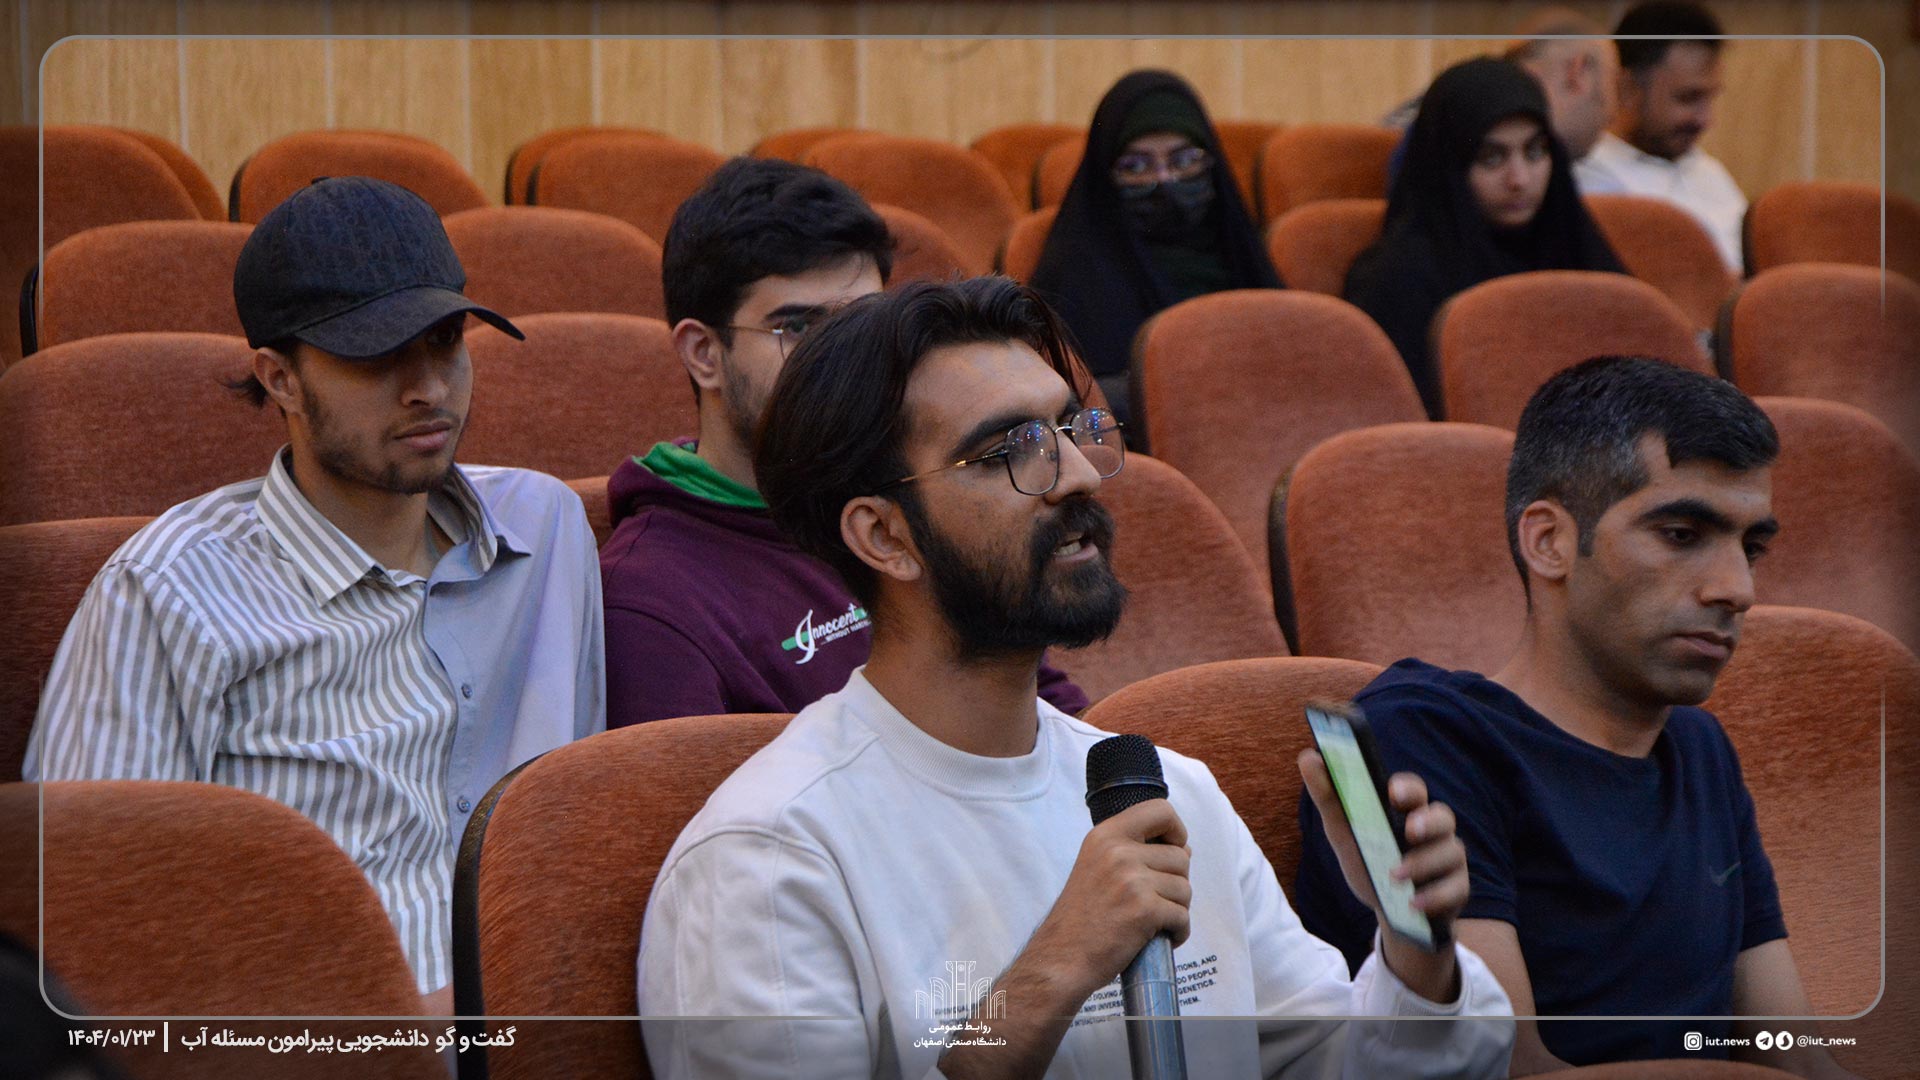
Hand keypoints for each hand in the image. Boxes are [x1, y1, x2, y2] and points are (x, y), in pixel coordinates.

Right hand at [1025, 798, 1191, 1001]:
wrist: (1061, 958)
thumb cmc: (1082, 918)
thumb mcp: (1098, 867)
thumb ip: (1135, 852)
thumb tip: (1185, 849)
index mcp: (1106, 835)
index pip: (1160, 810)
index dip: (1176, 830)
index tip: (1170, 851)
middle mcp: (1118, 851)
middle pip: (1181, 857)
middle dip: (1176, 884)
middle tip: (1153, 903)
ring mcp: (1132, 880)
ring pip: (1185, 889)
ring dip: (1176, 910)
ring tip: (1153, 922)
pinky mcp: (1144, 909)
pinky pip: (1182, 916)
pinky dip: (1178, 932)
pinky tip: (1160, 938)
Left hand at [1299, 750, 1465, 1000]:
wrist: (1387, 910)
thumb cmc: (1368, 860)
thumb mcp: (1344, 832)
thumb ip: (1329, 798)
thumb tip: (1308, 757)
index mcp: (1408, 810)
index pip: (1414, 790)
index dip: (1407, 789)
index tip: (1392, 793)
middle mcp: (1434, 830)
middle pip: (1443, 816)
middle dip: (1428, 822)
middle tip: (1410, 831)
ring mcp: (1449, 859)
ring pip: (1450, 853)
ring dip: (1423, 864)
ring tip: (1395, 876)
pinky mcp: (1457, 889)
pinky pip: (1455, 889)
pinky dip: (1434, 897)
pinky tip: (1414, 904)